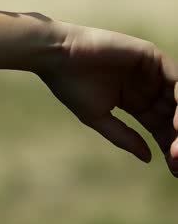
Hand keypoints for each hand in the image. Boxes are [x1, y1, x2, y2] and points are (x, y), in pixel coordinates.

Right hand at [39, 23, 177, 174]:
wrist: (57, 57)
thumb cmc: (71, 86)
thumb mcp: (98, 118)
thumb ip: (124, 137)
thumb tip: (149, 158)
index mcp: (135, 101)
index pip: (160, 126)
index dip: (168, 145)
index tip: (174, 167)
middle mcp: (148, 86)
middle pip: (174, 114)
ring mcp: (151, 71)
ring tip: (177, 140)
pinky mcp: (151, 56)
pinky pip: (176, 79)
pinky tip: (177, 120)